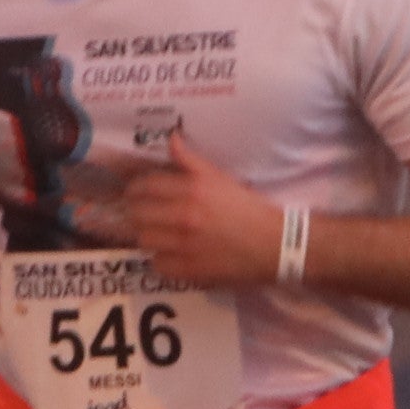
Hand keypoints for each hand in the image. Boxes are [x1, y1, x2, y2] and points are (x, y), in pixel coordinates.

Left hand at [104, 130, 283, 287]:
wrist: (274, 244)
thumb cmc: (247, 208)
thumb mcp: (220, 178)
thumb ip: (190, 160)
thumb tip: (170, 138)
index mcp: (192, 189)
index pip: (144, 187)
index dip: (135, 190)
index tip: (136, 194)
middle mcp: (184, 215)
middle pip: (137, 214)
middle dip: (138, 213)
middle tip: (146, 215)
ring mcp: (184, 245)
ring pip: (143, 240)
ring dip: (149, 236)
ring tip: (160, 235)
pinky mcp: (188, 270)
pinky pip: (157, 264)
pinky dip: (161, 260)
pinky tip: (173, 255)